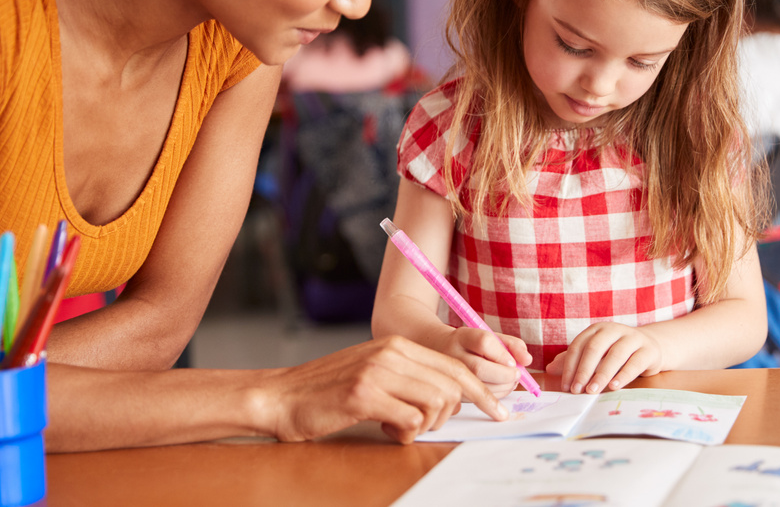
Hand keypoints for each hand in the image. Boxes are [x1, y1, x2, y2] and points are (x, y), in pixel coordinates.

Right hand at [267, 335, 508, 443]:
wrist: (281, 396)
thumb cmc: (328, 390)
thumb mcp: (374, 371)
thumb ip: (409, 377)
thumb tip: (451, 397)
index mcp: (398, 344)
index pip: (456, 367)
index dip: (482, 393)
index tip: (498, 412)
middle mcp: (392, 352)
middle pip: (453, 385)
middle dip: (453, 414)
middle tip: (430, 426)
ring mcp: (378, 372)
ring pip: (436, 403)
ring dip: (425, 425)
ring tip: (399, 426)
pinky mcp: (364, 395)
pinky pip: (410, 420)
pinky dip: (404, 434)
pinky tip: (384, 430)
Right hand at [437, 327, 531, 397]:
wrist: (440, 351)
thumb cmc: (473, 345)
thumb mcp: (491, 337)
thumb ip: (512, 345)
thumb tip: (527, 360)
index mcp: (463, 336)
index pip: (484, 342)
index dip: (502, 354)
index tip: (514, 362)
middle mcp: (452, 355)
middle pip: (479, 368)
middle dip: (505, 375)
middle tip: (517, 375)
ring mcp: (449, 375)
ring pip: (478, 386)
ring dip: (503, 387)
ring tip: (511, 382)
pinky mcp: (453, 391)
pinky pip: (476, 398)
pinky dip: (496, 396)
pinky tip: (501, 388)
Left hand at [544, 322, 662, 393]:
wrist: (650, 348)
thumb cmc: (616, 352)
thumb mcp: (595, 355)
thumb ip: (573, 360)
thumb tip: (550, 369)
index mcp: (596, 329)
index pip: (578, 346)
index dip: (570, 366)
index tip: (566, 386)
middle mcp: (613, 330)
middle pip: (595, 348)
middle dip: (583, 370)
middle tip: (577, 390)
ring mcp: (632, 338)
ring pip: (615, 355)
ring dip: (601, 374)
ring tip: (592, 391)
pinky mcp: (648, 350)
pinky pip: (634, 363)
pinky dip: (623, 376)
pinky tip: (613, 387)